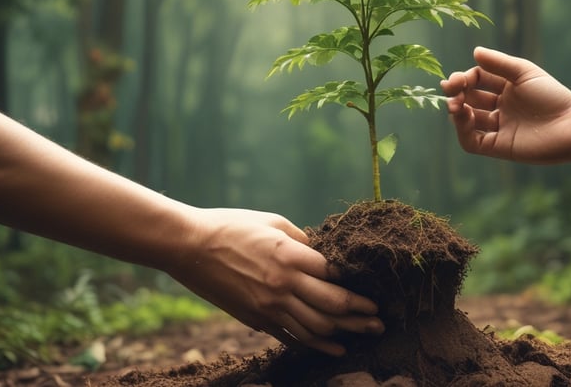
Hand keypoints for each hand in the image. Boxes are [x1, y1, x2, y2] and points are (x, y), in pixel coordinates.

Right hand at [167, 207, 383, 355]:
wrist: (190, 246)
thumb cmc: (232, 226)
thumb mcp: (272, 222)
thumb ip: (302, 240)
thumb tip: (324, 254)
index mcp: (290, 254)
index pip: (335, 276)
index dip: (357, 287)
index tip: (374, 292)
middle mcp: (283, 283)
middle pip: (333, 305)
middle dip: (361, 314)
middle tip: (380, 320)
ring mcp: (269, 305)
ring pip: (316, 327)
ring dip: (345, 333)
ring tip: (365, 335)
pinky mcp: (256, 318)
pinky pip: (292, 337)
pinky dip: (315, 345)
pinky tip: (333, 347)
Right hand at [441, 47, 570, 163]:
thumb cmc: (554, 96)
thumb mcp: (524, 73)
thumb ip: (498, 63)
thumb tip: (475, 51)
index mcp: (506, 89)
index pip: (476, 81)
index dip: (463, 79)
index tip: (458, 78)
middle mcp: (500, 109)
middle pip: (468, 100)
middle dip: (456, 93)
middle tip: (451, 89)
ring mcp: (499, 128)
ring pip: (467, 121)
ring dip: (457, 111)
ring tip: (456, 104)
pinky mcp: (499, 147)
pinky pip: (472, 142)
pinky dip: (462, 130)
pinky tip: (465, 117)